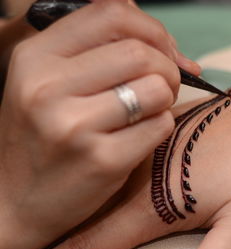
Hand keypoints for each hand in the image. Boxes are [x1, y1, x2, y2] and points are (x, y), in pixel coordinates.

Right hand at [0, 0, 198, 248]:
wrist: (16, 201)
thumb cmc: (42, 136)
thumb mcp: (49, 81)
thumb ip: (93, 44)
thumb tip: (144, 16)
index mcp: (36, 58)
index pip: (111, 13)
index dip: (151, 28)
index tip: (162, 48)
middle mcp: (48, 87)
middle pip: (141, 52)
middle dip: (167, 65)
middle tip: (163, 83)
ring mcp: (73, 126)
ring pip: (157, 88)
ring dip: (166, 97)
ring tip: (150, 108)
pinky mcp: (102, 161)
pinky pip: (160, 125)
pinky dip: (161, 126)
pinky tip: (141, 135)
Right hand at [32, 89, 230, 248]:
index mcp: (158, 201)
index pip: (93, 244)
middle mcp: (145, 175)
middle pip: (91, 215)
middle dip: (62, 239)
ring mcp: (153, 151)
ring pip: (104, 186)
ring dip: (82, 208)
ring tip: (59, 224)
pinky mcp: (165, 136)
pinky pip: (125, 160)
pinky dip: (107, 177)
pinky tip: (101, 181)